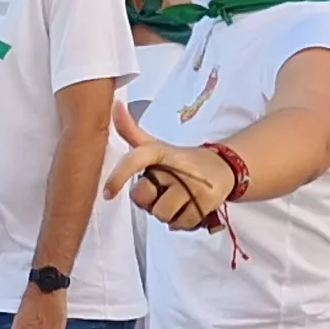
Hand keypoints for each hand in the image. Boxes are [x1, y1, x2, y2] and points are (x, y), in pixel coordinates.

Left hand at [104, 98, 233, 229]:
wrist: (222, 167)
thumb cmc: (180, 160)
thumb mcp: (156, 145)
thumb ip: (131, 131)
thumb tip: (114, 104)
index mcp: (159, 150)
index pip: (136, 159)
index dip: (119, 176)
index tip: (107, 193)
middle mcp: (175, 166)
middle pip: (143, 197)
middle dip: (148, 201)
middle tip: (161, 193)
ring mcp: (192, 185)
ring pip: (161, 214)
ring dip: (165, 214)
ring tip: (176, 201)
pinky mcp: (206, 201)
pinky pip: (180, 224)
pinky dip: (181, 223)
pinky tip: (188, 208)